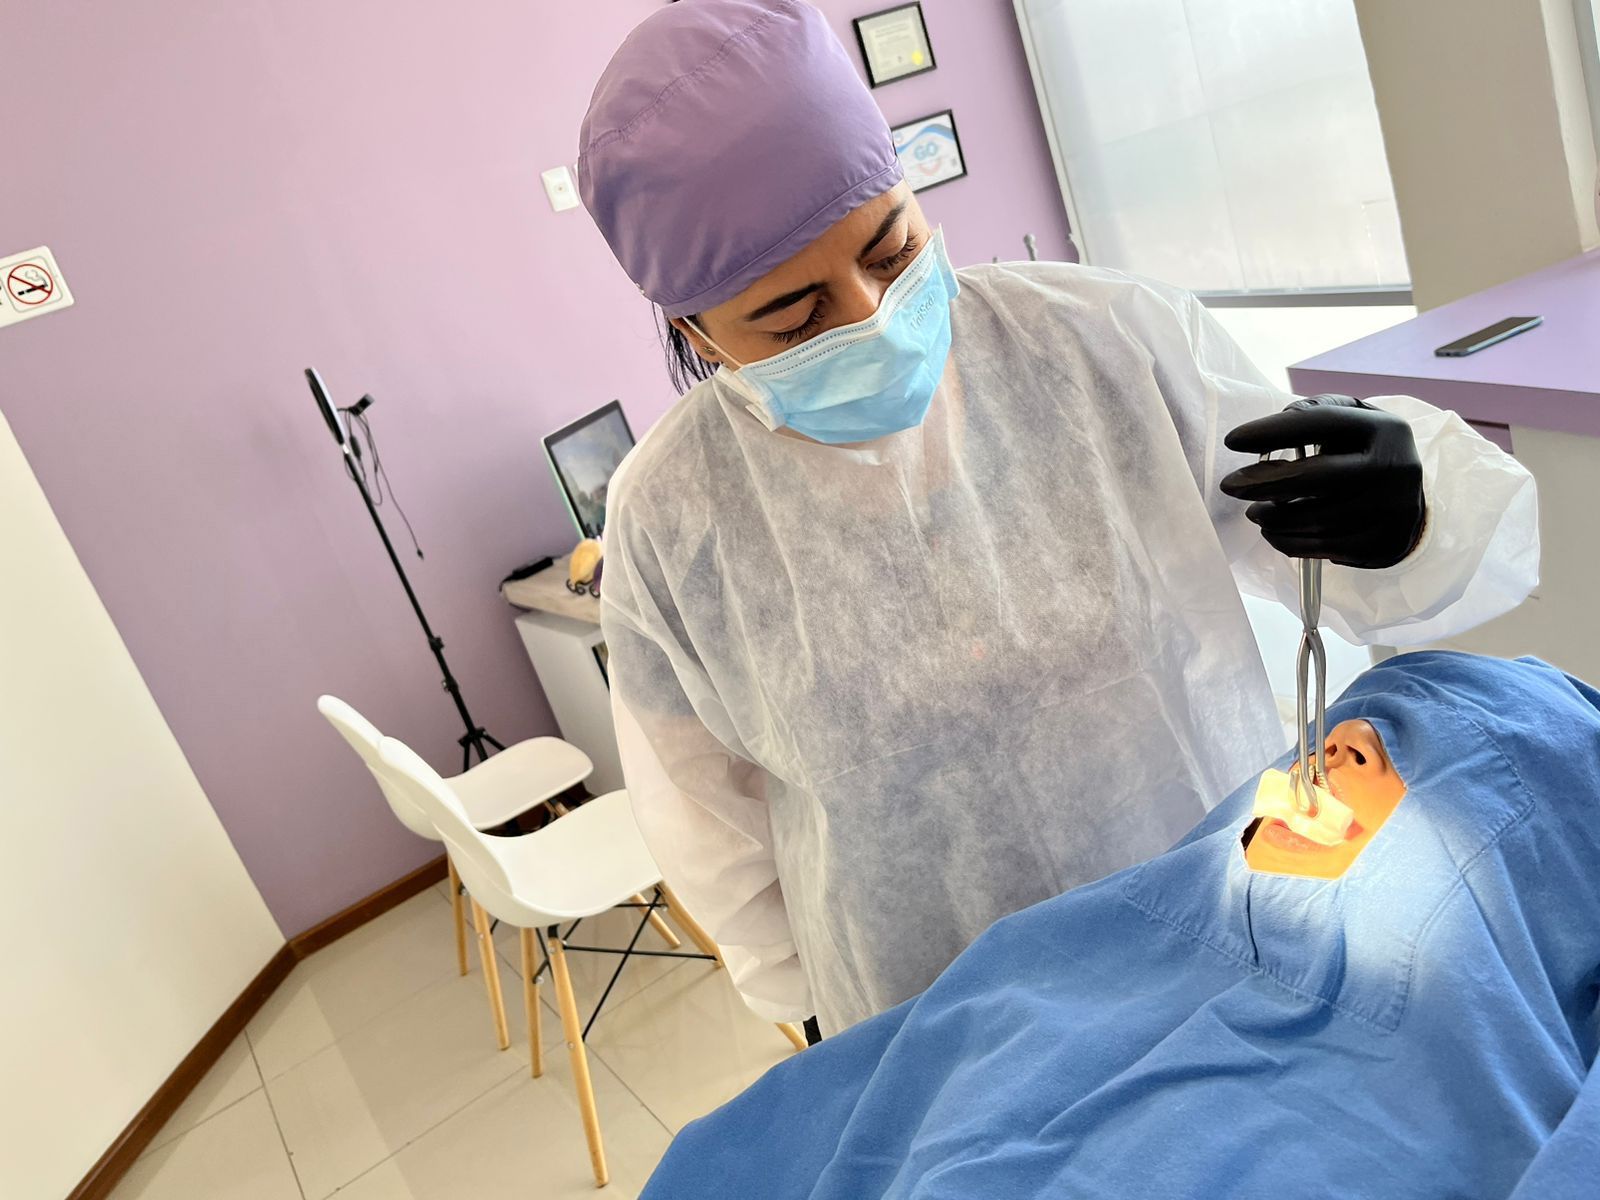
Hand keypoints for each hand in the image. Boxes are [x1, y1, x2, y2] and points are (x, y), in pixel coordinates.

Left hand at [1218, 395, 1424, 568]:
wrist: (1410, 500)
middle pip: (1315, 477)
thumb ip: (1314, 413)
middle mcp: (1394, 467)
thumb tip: (1269, 429)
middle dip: (1263, 481)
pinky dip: (1287, 541)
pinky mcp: (1383, 544)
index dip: (1273, 431)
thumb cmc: (1363, 454)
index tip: (1233, 440)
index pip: (1321, 422)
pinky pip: (1322, 547)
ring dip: (1272, 518)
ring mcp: (1392, 509)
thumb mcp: (1352, 421)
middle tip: (1230, 486)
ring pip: (1315, 519)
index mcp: (1384, 429)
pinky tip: (1272, 531)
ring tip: (1253, 512)